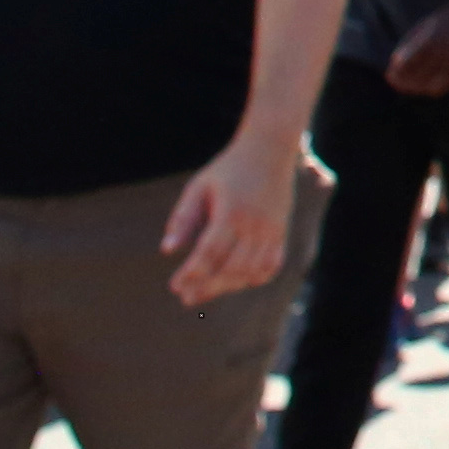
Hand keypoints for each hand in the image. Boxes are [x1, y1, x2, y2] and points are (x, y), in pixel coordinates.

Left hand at [163, 137, 298, 305]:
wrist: (270, 150)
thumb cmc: (228, 169)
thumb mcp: (199, 187)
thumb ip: (183, 218)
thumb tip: (166, 250)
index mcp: (232, 212)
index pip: (210, 253)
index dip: (191, 273)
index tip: (174, 286)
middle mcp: (255, 224)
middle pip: (230, 268)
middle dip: (206, 287)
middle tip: (186, 298)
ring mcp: (272, 230)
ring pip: (250, 271)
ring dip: (227, 287)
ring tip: (204, 292)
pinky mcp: (281, 232)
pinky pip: (270, 266)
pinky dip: (253, 279)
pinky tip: (235, 282)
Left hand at [385, 2, 448, 99]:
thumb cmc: (446, 18)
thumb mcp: (424, 26)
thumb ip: (409, 45)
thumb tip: (394, 66)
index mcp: (429, 40)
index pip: (406, 65)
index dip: (395, 73)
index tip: (389, 74)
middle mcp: (442, 53)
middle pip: (416, 78)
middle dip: (402, 83)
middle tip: (394, 82)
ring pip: (428, 86)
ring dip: (415, 88)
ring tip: (408, 86)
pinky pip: (443, 87)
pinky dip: (431, 89)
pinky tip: (424, 86)